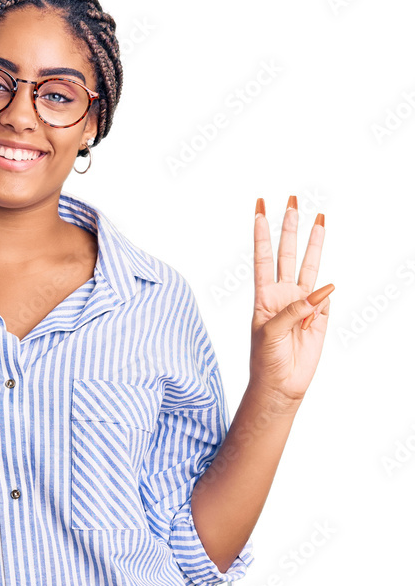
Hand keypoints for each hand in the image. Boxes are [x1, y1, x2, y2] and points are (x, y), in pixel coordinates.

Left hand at [249, 195, 332, 406]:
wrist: (281, 385)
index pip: (262, 257)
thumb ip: (295, 309)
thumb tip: (323, 289)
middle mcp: (283, 294)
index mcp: (264, 296)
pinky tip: (319, 299)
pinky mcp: (320, 316)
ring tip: (318, 218)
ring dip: (313, 243)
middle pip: (286, 253)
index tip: (259, 209)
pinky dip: (324, 295)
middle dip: (289, 227)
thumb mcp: (271, 332)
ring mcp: (302, 303)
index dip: (261, 233)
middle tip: (292, 200)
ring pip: (309, 266)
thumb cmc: (266, 360)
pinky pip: (325, 298)